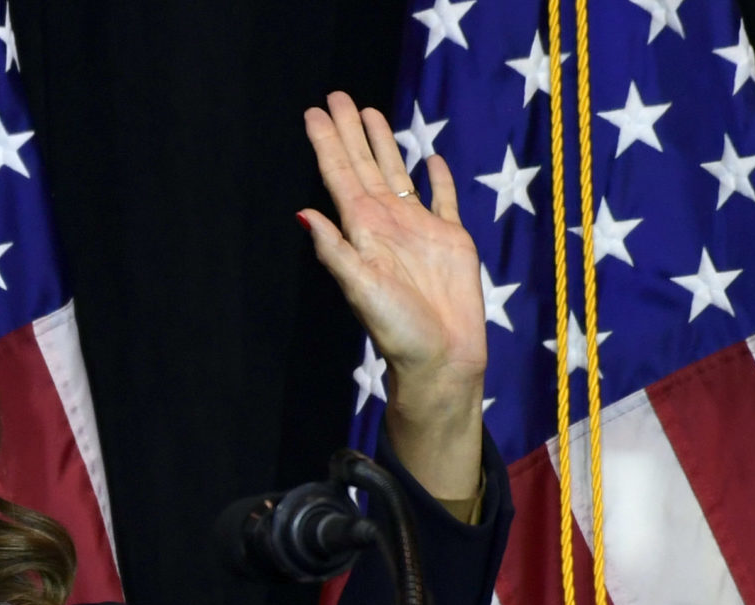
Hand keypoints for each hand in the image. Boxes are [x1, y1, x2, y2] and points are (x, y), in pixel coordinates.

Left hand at [299, 92, 484, 497]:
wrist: (441, 358)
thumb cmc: (398, 330)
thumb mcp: (360, 288)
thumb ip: (335, 250)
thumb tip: (303, 213)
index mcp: (363, 231)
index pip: (340, 177)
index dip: (327, 144)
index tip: (314, 112)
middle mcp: (387, 224)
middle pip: (364, 166)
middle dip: (350, 131)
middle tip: (337, 96)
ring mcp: (419, 230)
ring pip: (398, 174)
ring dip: (384, 145)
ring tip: (371, 113)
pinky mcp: (451, 240)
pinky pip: (443, 200)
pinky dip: (437, 178)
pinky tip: (430, 159)